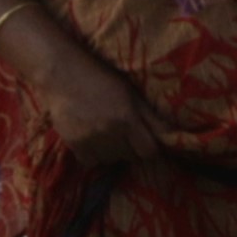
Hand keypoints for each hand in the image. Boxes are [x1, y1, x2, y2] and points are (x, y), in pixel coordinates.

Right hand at [23, 26, 165, 167]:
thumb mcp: (131, 93)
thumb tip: (173, 135)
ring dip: (113, 152)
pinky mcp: (74, 144)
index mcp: (127, 118)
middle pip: (131, 157)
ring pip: (111, 161)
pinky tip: (92, 139)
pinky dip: (94, 154)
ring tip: (106, 133)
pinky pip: (92, 162)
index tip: (145, 141)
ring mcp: (91, 140)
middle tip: (123, 132)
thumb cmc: (102, 78)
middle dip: (131, 147)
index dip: (150, 147)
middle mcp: (110, 132)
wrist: (63, 74)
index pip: (149, 151)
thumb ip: (151, 117)